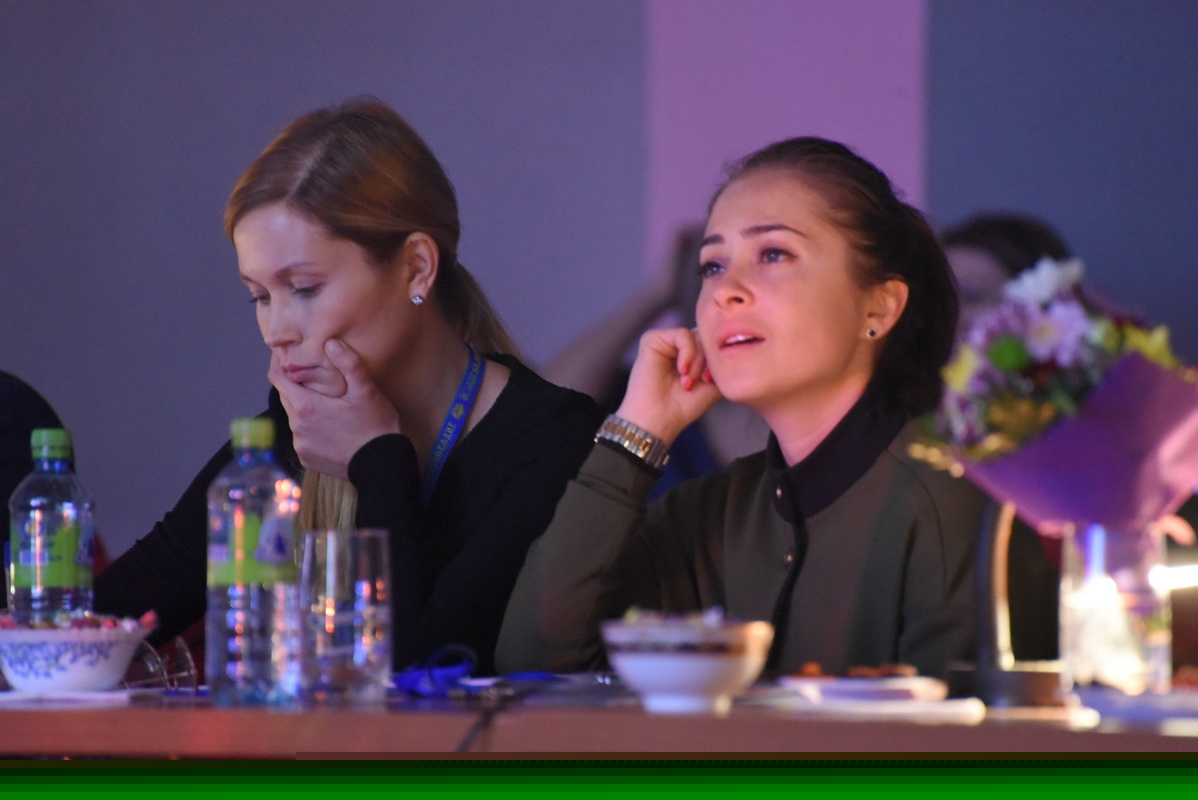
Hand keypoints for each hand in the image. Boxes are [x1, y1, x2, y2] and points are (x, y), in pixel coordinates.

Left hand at [268, 339, 400, 479]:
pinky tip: (330, 428)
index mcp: (306, 407)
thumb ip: (348, 364)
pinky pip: (302, 437)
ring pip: (295, 417)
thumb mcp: (366, 392)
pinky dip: (310, 429)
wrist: (382, 466)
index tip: (282, 353)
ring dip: (304, 408)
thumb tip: (331, 342)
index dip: (277, 363)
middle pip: (286, 397)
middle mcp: (297, 427)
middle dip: (294, 384)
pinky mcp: (306, 459)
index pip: (277, 379)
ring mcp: (300, 445)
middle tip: (310, 376)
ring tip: (326, 404)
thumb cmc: (376, 426)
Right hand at [615, 327, 720, 443]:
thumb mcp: (714, 383)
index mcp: (691, 354)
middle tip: (700, 382)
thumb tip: (732, 342)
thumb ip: (723, 362)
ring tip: (687, 383)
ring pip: (697, 336)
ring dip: (698, 361)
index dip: (718, 359)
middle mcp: (678, 345)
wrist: (658, 420)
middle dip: (708, 361)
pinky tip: (682, 370)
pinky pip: (683, 334)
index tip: (711, 382)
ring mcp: (666, 341)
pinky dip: (688, 352)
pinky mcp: (653, 339)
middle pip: (707, 337)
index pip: (714, 342)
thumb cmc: (683, 406)